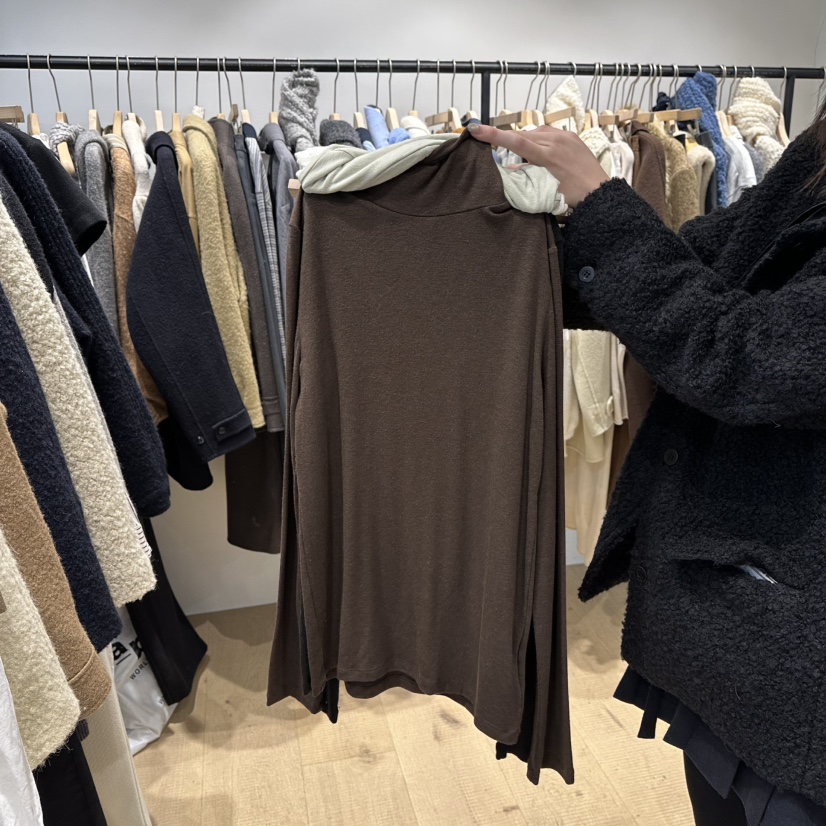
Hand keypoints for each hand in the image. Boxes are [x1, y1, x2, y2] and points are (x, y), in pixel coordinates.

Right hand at [467, 123, 608, 208]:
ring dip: (524, 141)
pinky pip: (548, 133)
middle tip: (493, 143)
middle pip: (522, 135)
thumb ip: (523, 176)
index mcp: (547, 155)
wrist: (598, 191)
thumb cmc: (570, 195)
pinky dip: (539, 140)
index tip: (476, 128)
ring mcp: (564, 136)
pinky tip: (539, 151)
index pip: (515, 141)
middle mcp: (555, 141)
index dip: (494, 134)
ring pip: (534, 132)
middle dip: (507, 138)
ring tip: (523, 155)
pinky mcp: (571, 135)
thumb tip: (506, 170)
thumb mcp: (544, 189)